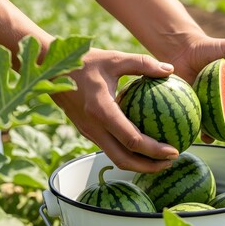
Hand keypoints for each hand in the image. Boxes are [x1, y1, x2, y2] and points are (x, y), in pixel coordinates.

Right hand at [50, 48, 178, 172]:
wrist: (50, 71)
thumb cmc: (85, 62)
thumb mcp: (115, 58)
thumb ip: (143, 63)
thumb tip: (170, 70)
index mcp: (101, 110)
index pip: (132, 140)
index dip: (154, 150)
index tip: (174, 151)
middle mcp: (94, 127)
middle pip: (123, 160)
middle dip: (149, 167)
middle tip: (172, 161)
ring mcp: (88, 132)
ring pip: (115, 158)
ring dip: (139, 164)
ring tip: (161, 159)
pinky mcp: (87, 132)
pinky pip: (110, 148)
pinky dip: (129, 153)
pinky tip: (145, 144)